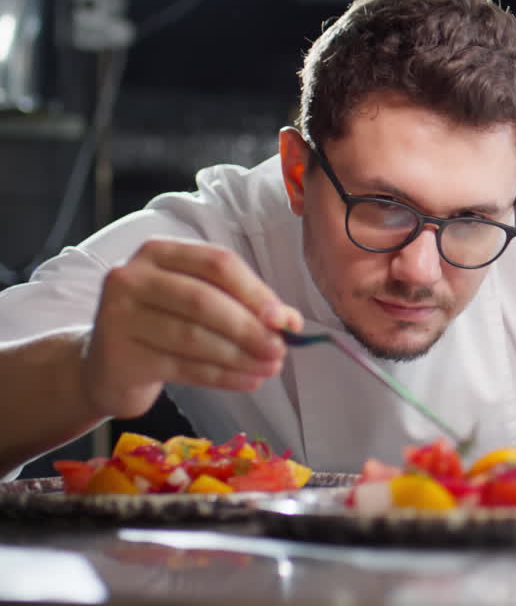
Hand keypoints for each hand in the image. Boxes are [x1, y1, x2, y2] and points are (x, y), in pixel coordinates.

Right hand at [81, 238, 303, 418]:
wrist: (107, 366)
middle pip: (204, 300)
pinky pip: (183, 367)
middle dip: (249, 328)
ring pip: (193, 337)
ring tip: (270, 368)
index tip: (287, 320)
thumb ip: (242, 303)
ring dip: (240, 356)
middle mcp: (132, 278)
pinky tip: (249, 381)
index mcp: (158, 252)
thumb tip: (290, 321)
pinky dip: (223, 376)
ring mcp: (119, 317)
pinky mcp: (120, 356)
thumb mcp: (198, 302)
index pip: (217, 264)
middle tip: (280, 350)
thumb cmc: (163, 325)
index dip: (257, 292)